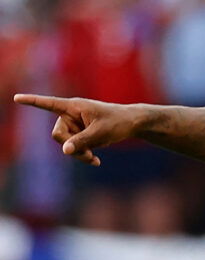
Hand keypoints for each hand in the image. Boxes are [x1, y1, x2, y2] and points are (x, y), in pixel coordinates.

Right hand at [13, 94, 136, 165]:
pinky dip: (84, 154)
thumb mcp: (101, 133)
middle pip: (58, 135)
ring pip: (66, 145)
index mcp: (74, 107)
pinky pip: (74, 148)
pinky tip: (96, 162)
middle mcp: (71, 114)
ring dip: (79, 153)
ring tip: (94, 159)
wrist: (133, 124)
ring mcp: (75, 125)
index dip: (32, 102)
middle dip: (71, 147)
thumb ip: (82, 141)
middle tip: (89, 156)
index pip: (49, 104)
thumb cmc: (118, 122)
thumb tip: (65, 151)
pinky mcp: (80, 134)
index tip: (17, 98)